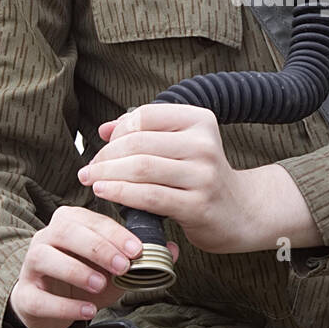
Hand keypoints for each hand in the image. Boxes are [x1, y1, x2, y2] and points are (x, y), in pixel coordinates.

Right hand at [9, 204, 179, 327]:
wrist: (49, 305)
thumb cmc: (84, 277)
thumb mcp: (114, 268)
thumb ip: (140, 259)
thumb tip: (171, 250)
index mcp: (70, 222)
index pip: (92, 219)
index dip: (115, 233)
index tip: (137, 249)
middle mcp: (47, 237)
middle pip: (67, 231)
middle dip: (98, 247)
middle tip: (123, 265)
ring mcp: (31, 264)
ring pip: (46, 257)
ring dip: (76, 270)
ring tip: (101, 284)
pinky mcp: (24, 295)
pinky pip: (38, 297)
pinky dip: (64, 305)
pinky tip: (86, 311)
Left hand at [80, 105, 320, 254]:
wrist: (239, 211)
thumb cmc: (201, 175)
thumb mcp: (181, 145)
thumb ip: (145, 134)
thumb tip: (104, 129)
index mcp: (200, 120)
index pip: (146, 116)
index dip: (118, 130)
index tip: (104, 146)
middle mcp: (204, 144)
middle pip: (139, 143)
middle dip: (106, 156)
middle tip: (89, 168)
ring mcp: (203, 175)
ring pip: (141, 169)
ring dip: (107, 175)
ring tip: (90, 180)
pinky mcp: (197, 205)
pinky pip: (149, 197)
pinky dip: (120, 194)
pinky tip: (104, 193)